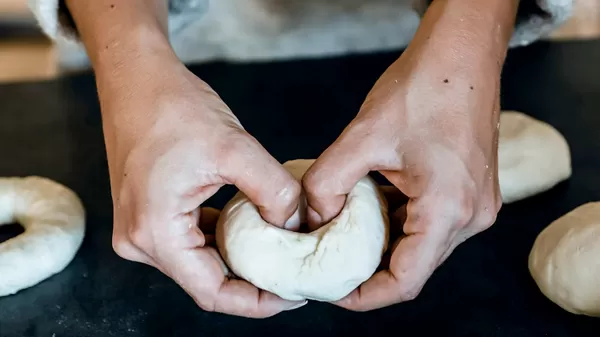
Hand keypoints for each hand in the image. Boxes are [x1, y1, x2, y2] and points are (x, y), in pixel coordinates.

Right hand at [98, 56, 304, 316]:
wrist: (136, 78)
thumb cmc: (174, 107)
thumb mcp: (235, 148)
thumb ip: (273, 191)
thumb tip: (295, 224)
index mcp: (155, 232)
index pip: (212, 292)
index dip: (257, 303)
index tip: (293, 295)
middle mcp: (139, 239)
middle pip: (206, 280)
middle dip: (252, 280)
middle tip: (294, 272)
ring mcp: (140, 227)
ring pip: (200, 261)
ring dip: (238, 258)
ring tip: (279, 250)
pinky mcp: (148, 212)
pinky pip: (190, 239)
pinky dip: (221, 238)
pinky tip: (249, 225)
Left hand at [303, 33, 502, 310]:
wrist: (462, 54)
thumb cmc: (423, 88)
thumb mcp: (362, 137)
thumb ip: (327, 184)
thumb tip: (309, 220)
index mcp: (448, 210)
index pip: (405, 282)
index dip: (364, 296)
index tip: (332, 291)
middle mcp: (470, 217)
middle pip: (413, 266)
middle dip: (368, 269)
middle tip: (328, 261)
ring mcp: (475, 205)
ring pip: (420, 245)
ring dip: (383, 243)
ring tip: (344, 232)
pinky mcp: (471, 192)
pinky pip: (430, 223)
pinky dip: (398, 222)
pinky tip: (371, 205)